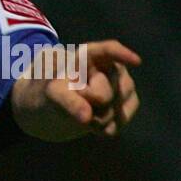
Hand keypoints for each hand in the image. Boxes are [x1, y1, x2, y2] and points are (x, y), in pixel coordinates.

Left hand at [10, 39, 140, 142]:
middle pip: (105, 92)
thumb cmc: (45, 90)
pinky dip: (110, 126)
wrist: (45, 110)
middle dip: (90, 105)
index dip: (121, 54)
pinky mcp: (122, 105)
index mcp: (86, 55)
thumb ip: (67, 101)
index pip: (106, 50)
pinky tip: (97, 130)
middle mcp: (107, 68)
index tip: (136, 62)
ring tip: (82, 117)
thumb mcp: (49, 91)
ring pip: (118, 105)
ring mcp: (117, 86)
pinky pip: (123, 117)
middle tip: (74, 105)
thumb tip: (87, 117)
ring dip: (100, 118)